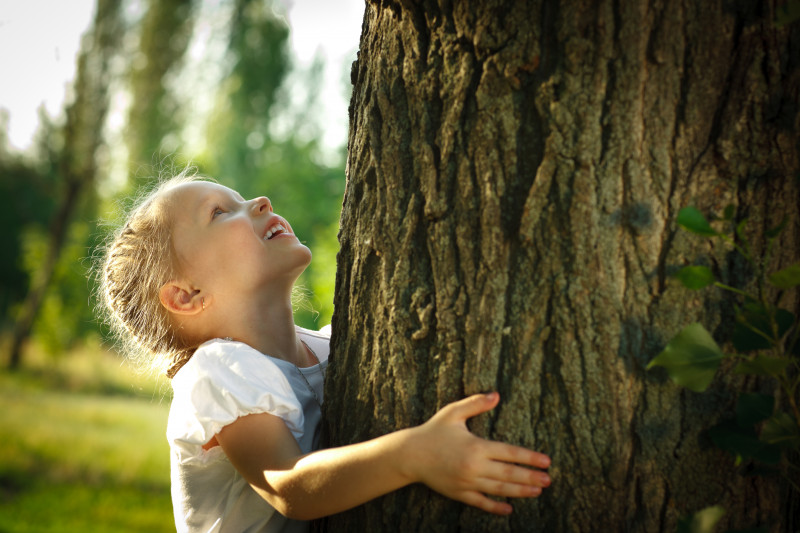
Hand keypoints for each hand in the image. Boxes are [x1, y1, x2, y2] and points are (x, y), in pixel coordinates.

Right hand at [402, 392, 551, 514]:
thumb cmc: (433, 431)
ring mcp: (467, 482)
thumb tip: (496, 394)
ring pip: (499, 489)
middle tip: (549, 480)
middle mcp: (474, 467)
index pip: (510, 453)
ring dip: (520, 491)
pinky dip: (496, 507)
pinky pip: (481, 503)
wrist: (410, 454)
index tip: (546, 461)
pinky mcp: (459, 493)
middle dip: (531, 477)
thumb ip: (475, 403)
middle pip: (509, 474)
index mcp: (476, 446)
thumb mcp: (453, 412)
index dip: (530, 457)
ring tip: (537, 491)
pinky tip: (509, 509)